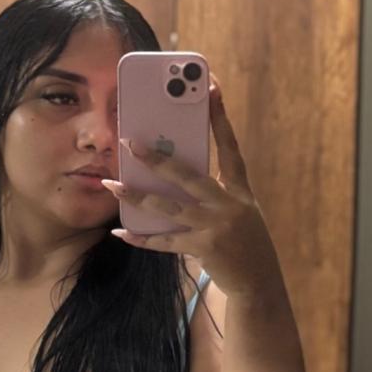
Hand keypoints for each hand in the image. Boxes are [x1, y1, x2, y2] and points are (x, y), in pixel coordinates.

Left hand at [101, 77, 281, 298]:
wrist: (259, 283)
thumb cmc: (245, 241)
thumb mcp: (241, 211)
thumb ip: (216, 191)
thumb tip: (175, 171)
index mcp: (240, 190)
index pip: (229, 146)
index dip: (220, 117)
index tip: (210, 88)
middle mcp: (229, 205)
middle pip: (188, 175)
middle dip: (158, 158)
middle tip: (131, 142)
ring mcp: (215, 228)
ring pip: (169, 207)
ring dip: (137, 195)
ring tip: (112, 185)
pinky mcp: (203, 249)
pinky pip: (165, 241)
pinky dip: (142, 238)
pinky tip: (122, 232)